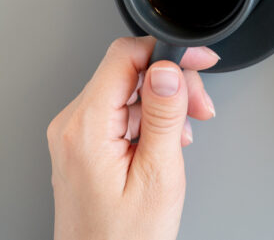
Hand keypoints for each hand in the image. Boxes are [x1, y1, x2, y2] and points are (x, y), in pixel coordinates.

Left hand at [47, 37, 218, 239]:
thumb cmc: (125, 239)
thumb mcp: (157, 175)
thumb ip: (163, 116)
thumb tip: (167, 69)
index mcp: (85, 129)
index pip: (124, 57)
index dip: (167, 52)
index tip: (198, 61)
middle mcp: (72, 126)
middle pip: (129, 71)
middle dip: (172, 82)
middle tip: (201, 108)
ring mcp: (75, 136)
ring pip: (127, 91)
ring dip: (164, 103)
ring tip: (185, 134)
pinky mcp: (84, 146)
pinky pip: (119, 112)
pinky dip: (149, 119)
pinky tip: (166, 141)